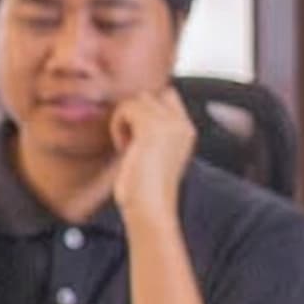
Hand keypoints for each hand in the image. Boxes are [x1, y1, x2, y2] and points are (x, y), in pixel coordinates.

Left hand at [110, 88, 195, 216]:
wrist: (150, 208)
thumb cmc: (145, 192)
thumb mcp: (153, 155)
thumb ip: (150, 132)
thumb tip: (130, 110)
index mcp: (186, 132)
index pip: (168, 95)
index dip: (146, 108)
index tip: (135, 135)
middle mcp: (182, 125)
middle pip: (150, 95)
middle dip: (134, 114)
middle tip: (129, 143)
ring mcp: (169, 124)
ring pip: (137, 99)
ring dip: (124, 120)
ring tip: (126, 147)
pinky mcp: (153, 127)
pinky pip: (126, 108)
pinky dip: (117, 126)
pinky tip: (123, 149)